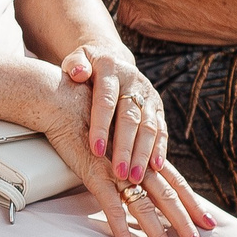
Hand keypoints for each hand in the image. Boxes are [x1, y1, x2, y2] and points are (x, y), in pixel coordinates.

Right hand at [35, 71, 213, 236]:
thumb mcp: (111, 136)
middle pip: (167, 197)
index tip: (208, 222)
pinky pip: (111, 206)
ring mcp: (116, 169)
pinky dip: (121, 229)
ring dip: (158, 234)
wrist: (61, 97)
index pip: (175, 181)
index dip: (192, 202)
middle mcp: (135, 162)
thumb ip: (125, 153)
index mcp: (142, 153)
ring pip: (144, 207)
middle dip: (184, 223)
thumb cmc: (82, 115)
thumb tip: (132, 172)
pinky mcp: (94, 173)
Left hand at [57, 40, 165, 180]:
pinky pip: (161, 130)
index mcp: (111, 69)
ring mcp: (148, 96)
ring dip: (143, 154)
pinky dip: (159, 150)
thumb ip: (75, 65)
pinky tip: (155, 168)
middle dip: (125, 147)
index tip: (96, 149)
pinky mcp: (158, 108)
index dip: (102, 125)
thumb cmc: (87, 67)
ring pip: (149, 127)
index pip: (106, 100)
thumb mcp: (78, 59)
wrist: (111, 59)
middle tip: (119, 173)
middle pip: (131, 118)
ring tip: (135, 178)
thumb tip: (78, 73)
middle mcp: (133, 83)